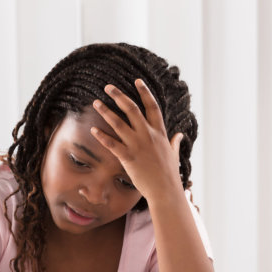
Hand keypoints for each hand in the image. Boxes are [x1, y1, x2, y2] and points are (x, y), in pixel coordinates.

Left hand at [89, 79, 185, 205]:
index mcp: (159, 132)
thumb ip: (174, 142)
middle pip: (132, 109)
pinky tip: (92, 129)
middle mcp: (148, 135)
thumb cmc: (169, 174)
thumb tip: (179, 135)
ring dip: (106, 111)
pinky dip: (101, 136)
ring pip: (119, 123)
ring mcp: (137, 145)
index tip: (137, 80)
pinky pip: (112, 144)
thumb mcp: (173, 154)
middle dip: (119, 95)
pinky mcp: (128, 157)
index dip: (145, 92)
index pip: (152, 106)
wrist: (165, 191)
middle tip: (108, 86)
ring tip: (96, 102)